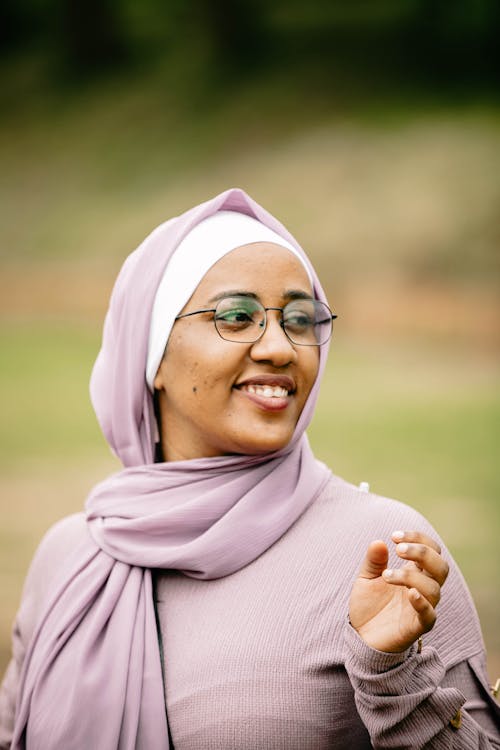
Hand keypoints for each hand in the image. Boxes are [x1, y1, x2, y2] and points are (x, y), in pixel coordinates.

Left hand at [348, 531, 448, 652]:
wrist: (360, 636)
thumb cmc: (368, 605)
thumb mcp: (365, 578)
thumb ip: (373, 561)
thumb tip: (378, 542)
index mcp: (414, 573)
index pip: (431, 550)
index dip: (418, 539)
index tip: (394, 536)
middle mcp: (422, 588)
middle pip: (441, 567)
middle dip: (422, 552)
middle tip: (398, 549)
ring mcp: (421, 607)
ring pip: (434, 589)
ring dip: (411, 576)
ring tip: (386, 576)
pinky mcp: (417, 626)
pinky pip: (429, 615)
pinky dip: (423, 603)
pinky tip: (410, 594)